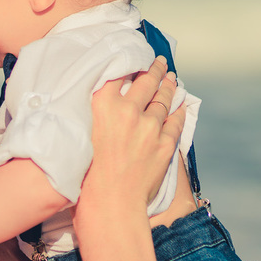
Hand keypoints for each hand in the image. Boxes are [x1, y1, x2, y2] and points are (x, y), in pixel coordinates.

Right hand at [81, 57, 184, 210]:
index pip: (118, 72)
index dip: (129, 61)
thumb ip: (94, 115)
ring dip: (168, 86)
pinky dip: (179, 111)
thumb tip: (105, 103)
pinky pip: (176, 121)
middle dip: (154, 68)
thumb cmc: (85, 176)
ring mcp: (150, 127)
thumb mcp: (80, 135)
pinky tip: (180, 105)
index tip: (133, 55)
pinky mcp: (165, 144)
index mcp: (103, 106)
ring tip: (171, 78)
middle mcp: (128, 111)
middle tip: (158, 62)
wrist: (109, 205)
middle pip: (146, 81)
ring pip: (163, 99)